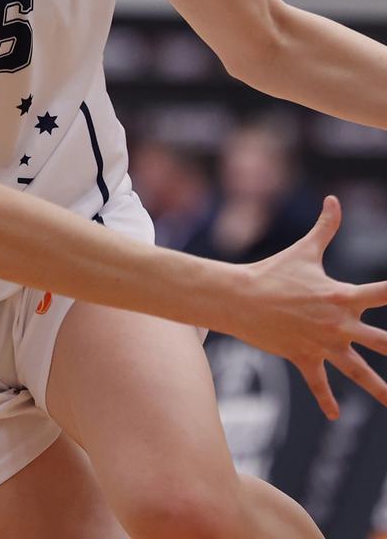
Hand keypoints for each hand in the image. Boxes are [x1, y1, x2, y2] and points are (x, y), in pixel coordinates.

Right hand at [237, 195, 386, 418]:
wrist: (240, 297)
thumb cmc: (274, 270)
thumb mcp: (303, 250)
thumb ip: (325, 227)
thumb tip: (333, 199)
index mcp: (341, 295)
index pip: (383, 293)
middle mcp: (337, 323)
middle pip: (382, 342)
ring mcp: (322, 344)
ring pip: (358, 372)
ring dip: (379, 389)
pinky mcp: (305, 358)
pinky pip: (319, 383)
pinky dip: (327, 399)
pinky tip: (335, 415)